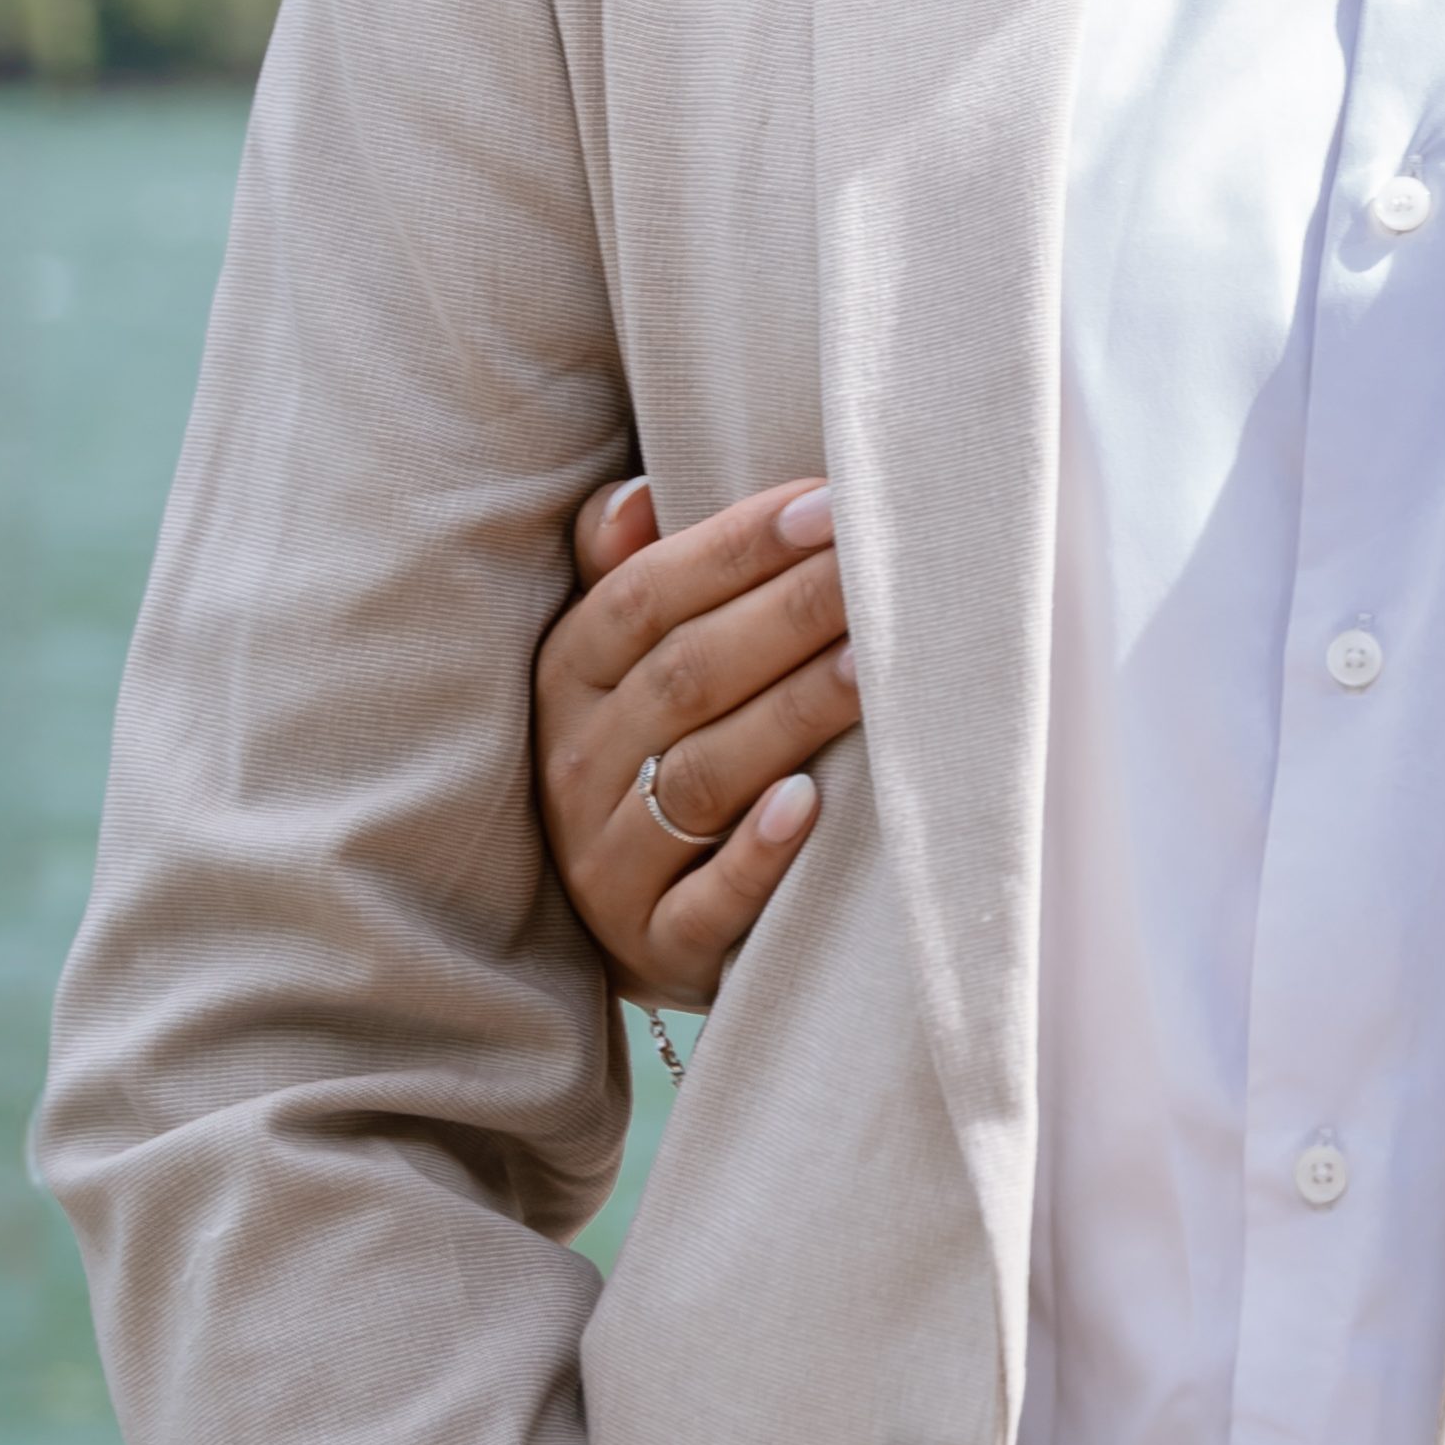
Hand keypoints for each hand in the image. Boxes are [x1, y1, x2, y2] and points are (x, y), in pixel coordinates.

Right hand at [532, 473, 859, 1010]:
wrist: (630, 920)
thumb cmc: (648, 750)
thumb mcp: (613, 665)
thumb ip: (620, 573)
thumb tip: (636, 496)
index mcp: (566, 682)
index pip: (643, 598)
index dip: (735, 547)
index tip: (829, 504)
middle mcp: (576, 771)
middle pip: (687, 677)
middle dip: (790, 613)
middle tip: (878, 568)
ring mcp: (609, 867)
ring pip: (705, 778)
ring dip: (791, 715)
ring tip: (869, 666)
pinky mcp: (657, 948)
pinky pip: (706, 903)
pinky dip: (755, 856)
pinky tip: (809, 804)